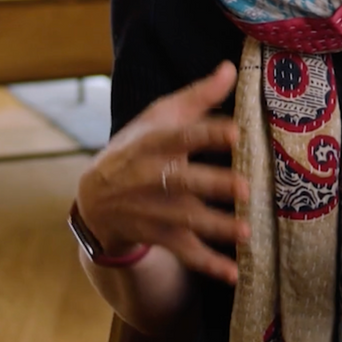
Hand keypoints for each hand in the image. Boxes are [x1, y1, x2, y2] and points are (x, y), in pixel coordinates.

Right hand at [76, 61, 248, 282]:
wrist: (95, 198)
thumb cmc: (138, 147)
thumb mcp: (160, 117)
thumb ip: (199, 96)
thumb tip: (230, 68)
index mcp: (152, 142)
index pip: (180, 136)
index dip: (206, 134)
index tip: (235, 133)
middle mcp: (151, 178)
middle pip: (183, 182)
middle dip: (213, 185)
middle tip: (245, 188)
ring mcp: (154, 210)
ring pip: (186, 221)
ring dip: (216, 228)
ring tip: (246, 234)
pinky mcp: (160, 236)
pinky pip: (185, 254)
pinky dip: (209, 265)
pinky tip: (234, 273)